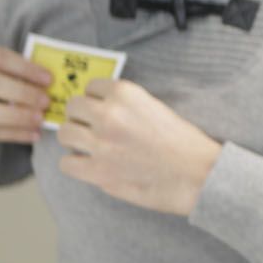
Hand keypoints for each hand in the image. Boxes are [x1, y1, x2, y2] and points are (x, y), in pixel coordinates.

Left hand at [57, 79, 221, 214]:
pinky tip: (90, 165)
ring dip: (74, 139)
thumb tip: (102, 111)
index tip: (103, 109)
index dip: (96, 99)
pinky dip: (75, 164)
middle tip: (93, 128)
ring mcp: (100, 144)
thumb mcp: (156, 108)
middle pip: (73, 107)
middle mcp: (109, 115)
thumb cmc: (184, 144)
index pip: (92, 87)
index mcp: (125, 94)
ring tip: (88, 146)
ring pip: (64, 133)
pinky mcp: (98, 171)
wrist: (198, 175)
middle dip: (81, 117)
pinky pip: (66, 163)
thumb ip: (127, 106)